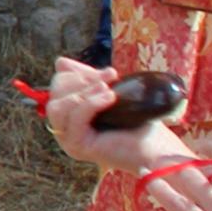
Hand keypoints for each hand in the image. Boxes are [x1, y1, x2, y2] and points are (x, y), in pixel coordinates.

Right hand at [35, 60, 191, 172]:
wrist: (157, 147)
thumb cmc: (138, 122)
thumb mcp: (109, 92)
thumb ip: (88, 79)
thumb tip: (60, 62)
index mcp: (69, 114)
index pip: (57, 86)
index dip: (78, 73)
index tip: (108, 72)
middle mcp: (64, 128)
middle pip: (54, 95)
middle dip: (81, 80)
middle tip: (109, 77)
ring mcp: (68, 140)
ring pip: (58, 107)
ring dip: (84, 92)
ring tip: (109, 90)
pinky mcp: (77, 147)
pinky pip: (75, 118)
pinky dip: (91, 104)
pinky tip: (110, 98)